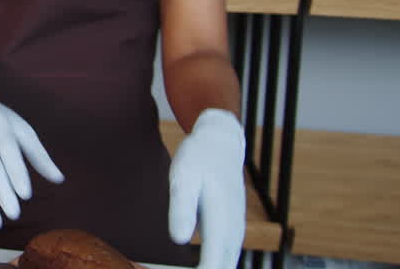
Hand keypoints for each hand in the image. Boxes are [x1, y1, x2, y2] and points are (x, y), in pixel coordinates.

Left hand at [169, 109, 245, 268]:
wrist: (220, 143)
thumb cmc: (199, 158)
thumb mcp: (183, 176)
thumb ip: (182, 208)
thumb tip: (180, 240)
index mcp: (222, 223)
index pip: (214, 267)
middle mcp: (233, 232)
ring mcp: (235, 232)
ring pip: (222, 264)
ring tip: (164, 268)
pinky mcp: (230, 229)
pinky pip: (220, 255)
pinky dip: (204, 264)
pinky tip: (179, 264)